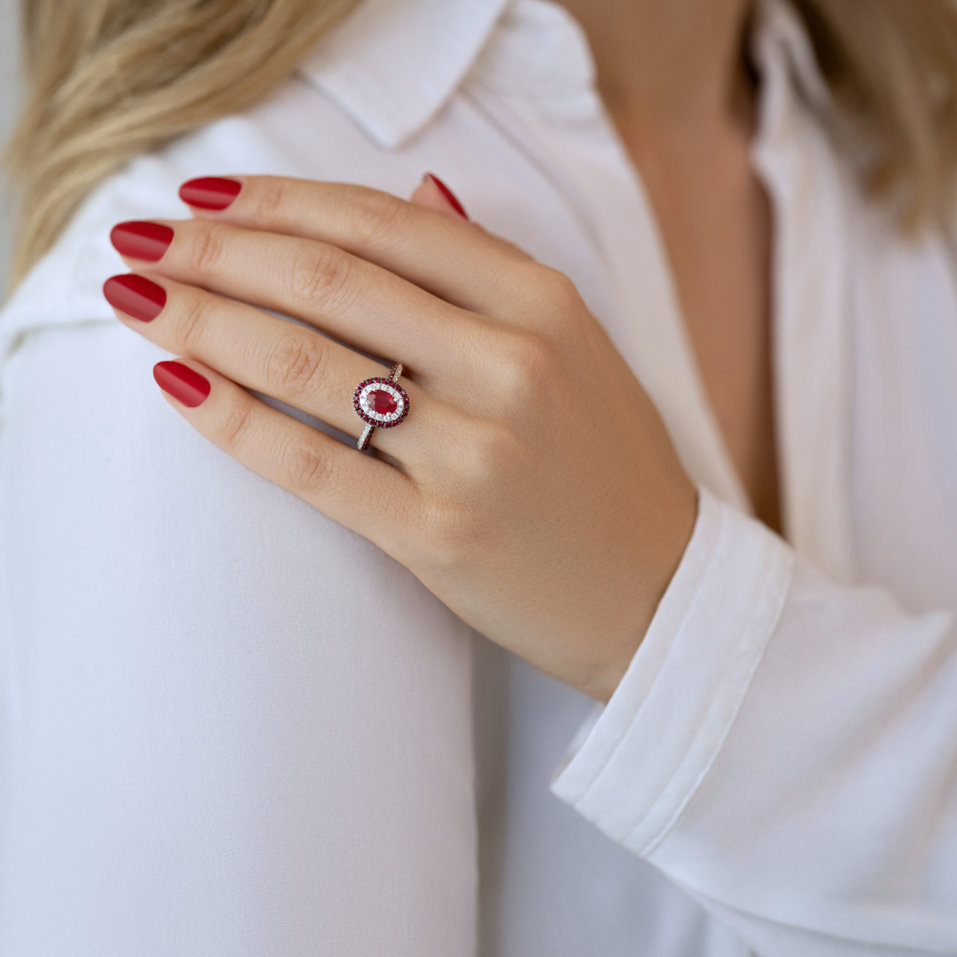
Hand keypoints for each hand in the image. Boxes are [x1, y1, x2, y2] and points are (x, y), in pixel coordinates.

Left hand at [103, 173, 697, 702]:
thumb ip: (491, 270)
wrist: (659, 590)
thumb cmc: (610, 467)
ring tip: (139, 300)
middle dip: (219, 251)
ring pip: (309, 366)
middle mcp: (512, 365)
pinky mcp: (440, 535)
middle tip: (145, 239)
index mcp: (544, 304)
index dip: (282, 201)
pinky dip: (234, 420)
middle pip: (333, 282)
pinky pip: (312, 464)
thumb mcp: (576, 345)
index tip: (209, 196)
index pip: (388, 223)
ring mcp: (477, 453)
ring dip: (205, 323)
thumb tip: (418, 190)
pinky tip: (179, 384)